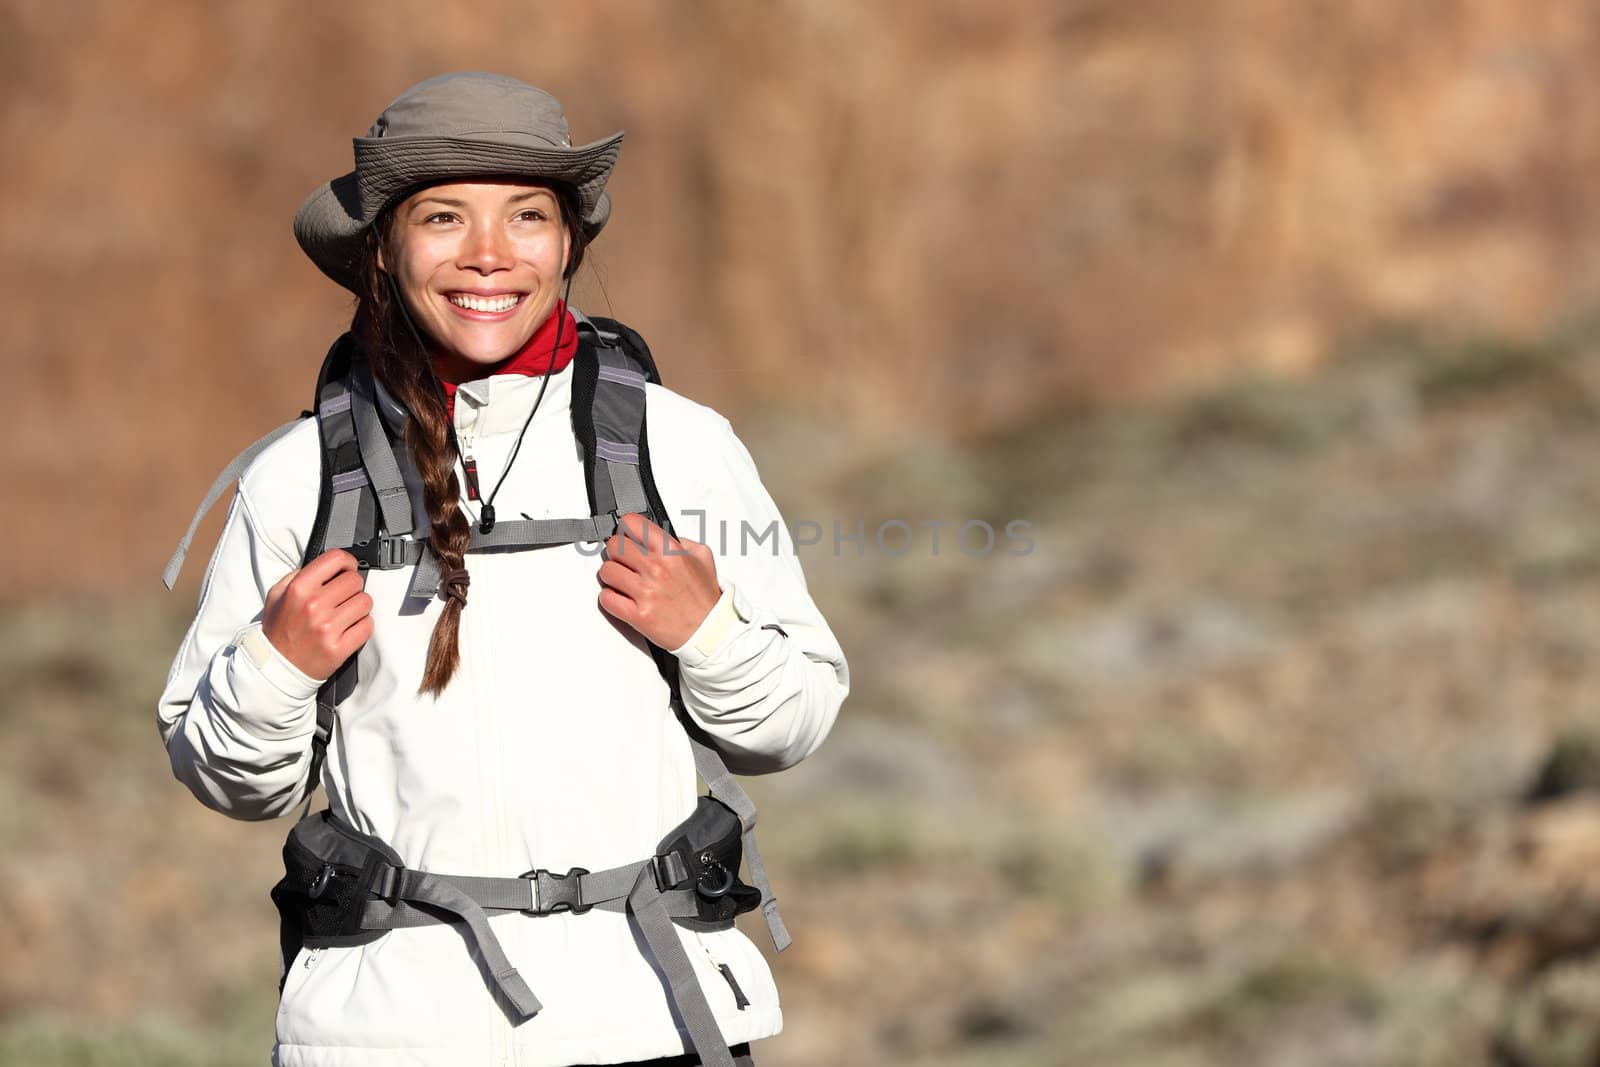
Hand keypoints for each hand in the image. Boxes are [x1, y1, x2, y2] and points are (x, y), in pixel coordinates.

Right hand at [261, 549, 374, 680]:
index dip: (347, 562)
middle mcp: (313, 605)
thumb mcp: (277, 595)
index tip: (347, 569)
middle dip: (352, 587)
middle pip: (355, 580)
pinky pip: (367, 625)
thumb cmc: (280, 630)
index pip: (336, 559)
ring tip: (345, 614)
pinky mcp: (339, 647)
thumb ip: (298, 575)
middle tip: (342, 597)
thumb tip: (327, 566)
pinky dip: (362, 625)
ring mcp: (327, 628)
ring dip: (359, 607)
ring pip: (365, 602)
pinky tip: (348, 628)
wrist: (277, 666)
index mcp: (298, 589)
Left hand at [597, 513, 720, 650]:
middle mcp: (656, 569)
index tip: (626, 533)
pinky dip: (610, 597)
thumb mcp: (703, 558)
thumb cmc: (704, 599)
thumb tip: (662, 535)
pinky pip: (607, 598)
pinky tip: (621, 597)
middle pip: (614, 546)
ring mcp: (645, 592)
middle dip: (617, 552)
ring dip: (612, 575)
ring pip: (607, 571)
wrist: (708, 630)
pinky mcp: (637, 615)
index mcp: (671, 552)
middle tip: (623, 559)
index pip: (633, 524)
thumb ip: (682, 542)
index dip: (626, 528)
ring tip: (623, 580)